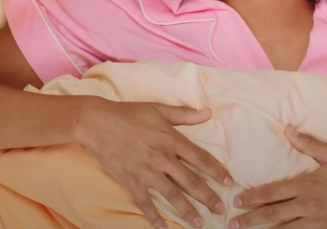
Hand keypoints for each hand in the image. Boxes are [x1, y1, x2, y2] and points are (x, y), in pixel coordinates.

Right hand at [74, 99, 232, 228]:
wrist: (97, 123)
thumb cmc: (129, 114)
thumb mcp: (158, 109)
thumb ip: (184, 114)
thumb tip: (207, 113)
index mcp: (171, 139)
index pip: (200, 158)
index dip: (216, 171)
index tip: (228, 182)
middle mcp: (162, 158)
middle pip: (190, 181)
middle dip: (207, 197)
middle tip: (220, 209)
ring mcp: (146, 172)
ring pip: (172, 195)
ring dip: (187, 211)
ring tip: (199, 223)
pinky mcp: (131, 181)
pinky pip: (145, 203)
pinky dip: (153, 217)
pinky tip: (162, 228)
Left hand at [229, 127, 326, 228]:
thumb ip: (308, 144)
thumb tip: (288, 131)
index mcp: (308, 184)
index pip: (273, 192)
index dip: (253, 197)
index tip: (238, 201)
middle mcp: (309, 205)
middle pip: (273, 215)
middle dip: (251, 219)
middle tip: (233, 223)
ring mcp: (318, 221)